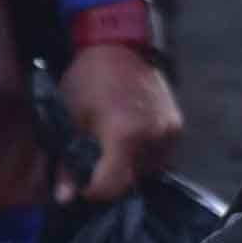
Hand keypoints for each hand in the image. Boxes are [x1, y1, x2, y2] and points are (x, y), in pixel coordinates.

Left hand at [59, 43, 182, 202]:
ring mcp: (169, 131)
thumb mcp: (70, 118)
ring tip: (113, 148)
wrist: (121, 44)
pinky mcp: (177, 124)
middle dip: (111, 178)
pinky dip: (144, 154)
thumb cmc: (90, 79)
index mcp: (125, 136)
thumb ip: (68, 162)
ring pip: (147, 169)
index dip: (93, 191)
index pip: (112, 187)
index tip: (83, 182)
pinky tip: (129, 139)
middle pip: (131, 180)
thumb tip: (64, 199)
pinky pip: (159, 154)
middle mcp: (154, 138)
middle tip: (95, 161)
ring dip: (129, 167)